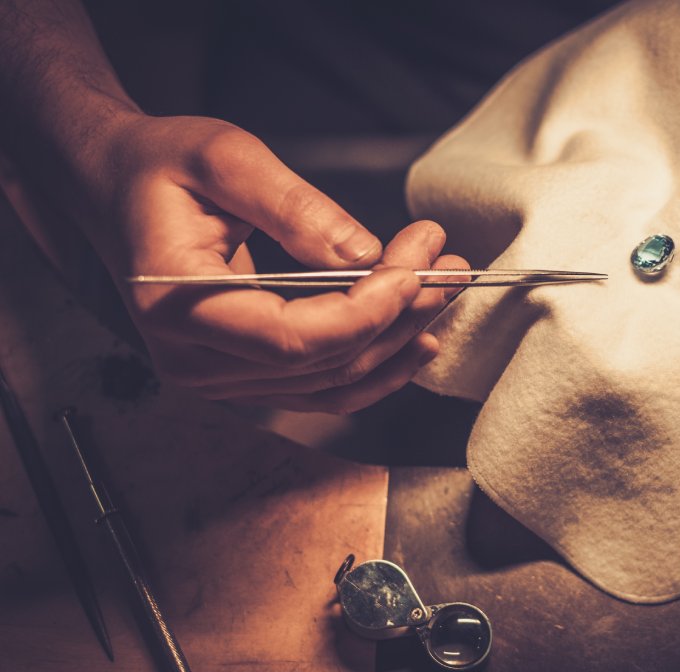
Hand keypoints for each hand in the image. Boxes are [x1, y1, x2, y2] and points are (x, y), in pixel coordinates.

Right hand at [74, 114, 466, 412]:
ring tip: (444, 294)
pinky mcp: (242, 375)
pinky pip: (321, 389)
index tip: (416, 268)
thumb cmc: (160, 168)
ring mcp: (218, 377)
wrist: (115, 189)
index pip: (292, 339)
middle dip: (397, 316)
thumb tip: (362, 253)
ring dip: (396, 343)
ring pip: (331, 384)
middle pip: (323, 364)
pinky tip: (415, 341)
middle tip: (448, 266)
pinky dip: (374, 368)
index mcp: (177, 306)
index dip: (367, 312)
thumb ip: (292, 207)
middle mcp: (194, 360)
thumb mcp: (223, 159)